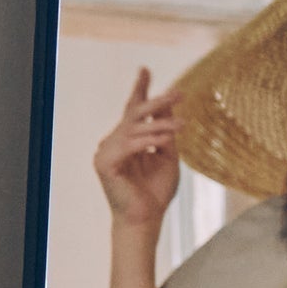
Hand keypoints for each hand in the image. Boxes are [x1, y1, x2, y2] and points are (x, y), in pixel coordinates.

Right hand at [92, 68, 179, 230]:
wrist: (146, 218)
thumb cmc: (156, 191)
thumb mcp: (167, 156)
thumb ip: (166, 133)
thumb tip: (171, 109)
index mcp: (128, 139)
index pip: (133, 110)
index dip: (140, 89)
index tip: (145, 69)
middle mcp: (113, 141)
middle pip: (134, 113)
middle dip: (157, 101)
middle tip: (179, 93)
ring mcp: (106, 151)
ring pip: (135, 128)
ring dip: (161, 125)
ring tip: (182, 126)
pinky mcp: (104, 163)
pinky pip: (129, 145)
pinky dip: (148, 141)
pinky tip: (165, 141)